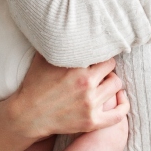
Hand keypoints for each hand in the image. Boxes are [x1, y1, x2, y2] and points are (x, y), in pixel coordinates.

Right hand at [10, 54, 128, 139]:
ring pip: (116, 86)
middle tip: (99, 70)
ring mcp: (90, 105)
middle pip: (112, 68)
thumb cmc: (34, 85)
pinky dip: (123, 106)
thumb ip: (56, 44)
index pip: (102, 55)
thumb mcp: (42, 59)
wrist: (27, 115)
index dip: (99, 55)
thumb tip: (64, 28)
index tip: (96, 57)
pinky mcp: (92, 122)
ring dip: (112, 83)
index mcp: (76, 68)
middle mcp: (86, 85)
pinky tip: (120, 98)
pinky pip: (118, 114)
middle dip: (106, 68)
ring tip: (104, 82)